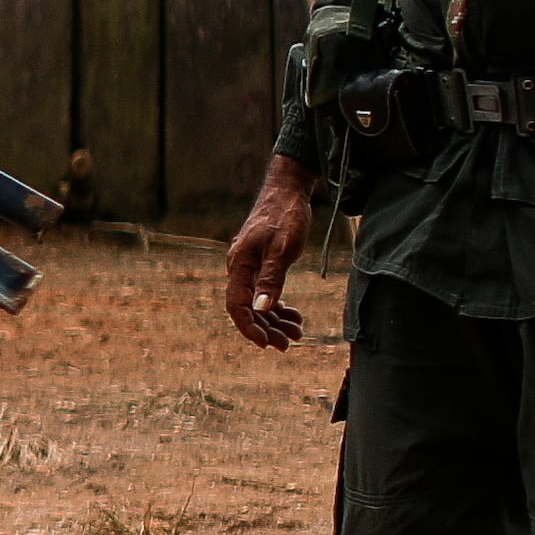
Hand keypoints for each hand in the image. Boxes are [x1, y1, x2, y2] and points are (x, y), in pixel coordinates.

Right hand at [224, 154, 318, 349]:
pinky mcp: (260, 265)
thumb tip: (260, 308)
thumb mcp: (282, 248)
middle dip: (267, 329)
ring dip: (275, 321)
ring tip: (297, 332)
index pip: (237, 306)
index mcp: (240, 265)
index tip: (267, 344)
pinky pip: (264, 293)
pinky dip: (278, 307)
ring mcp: (250, 267)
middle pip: (247, 309)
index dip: (250, 328)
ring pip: (257, 303)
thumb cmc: (285, 216)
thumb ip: (271, 278)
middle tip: (289, 344)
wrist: (288, 191)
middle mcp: (240, 268)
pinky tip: (295, 316)